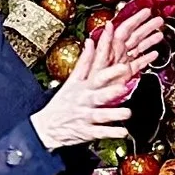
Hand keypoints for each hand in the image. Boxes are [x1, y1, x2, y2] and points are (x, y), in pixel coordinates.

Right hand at [31, 7, 162, 150]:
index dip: (109, 71)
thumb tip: (91, 41)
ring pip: (101, 115)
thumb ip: (84, 62)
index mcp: (82, 86)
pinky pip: (100, 133)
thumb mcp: (72, 80)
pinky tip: (122, 133)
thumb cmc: (64, 102)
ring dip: (114, 114)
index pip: (96, 75)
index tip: (122, 66)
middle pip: (98, 95)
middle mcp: (85, 101)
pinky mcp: (86, 132)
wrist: (46, 127)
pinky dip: (111, 133)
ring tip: (127, 113)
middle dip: (110, 92)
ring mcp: (85, 117)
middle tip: (122, 88)